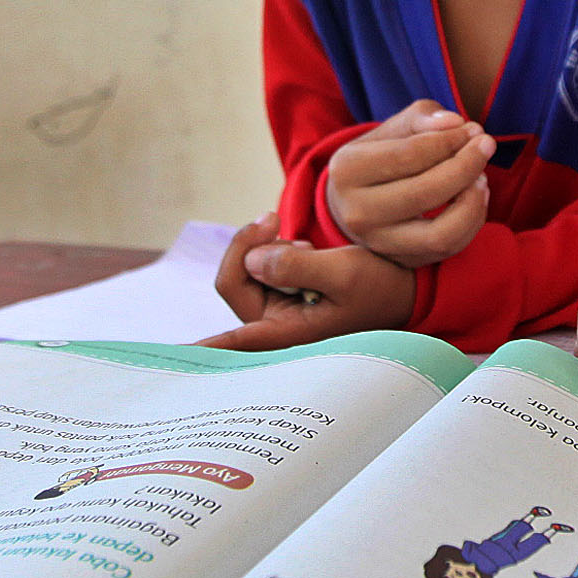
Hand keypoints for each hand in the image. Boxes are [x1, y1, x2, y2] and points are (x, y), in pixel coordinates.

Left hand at [199, 230, 415, 350]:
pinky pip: (262, 265)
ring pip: (247, 269)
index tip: (168, 359)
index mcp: (286, 333)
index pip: (227, 343)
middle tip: (275, 218)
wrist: (408, 286)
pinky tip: (305, 250)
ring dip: (267, 246)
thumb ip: (294, 265)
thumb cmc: (382, 287)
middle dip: (248, 245)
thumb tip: (253, 258)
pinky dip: (276, 249)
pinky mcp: (285, 294)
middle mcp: (275, 325)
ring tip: (306, 247)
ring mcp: (278, 309)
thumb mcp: (344, 272)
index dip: (195, 351)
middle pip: (233, 281)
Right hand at [325, 101, 495, 267]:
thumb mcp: (395, 128)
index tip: (473, 130)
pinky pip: (449, 248)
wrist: (357, 200)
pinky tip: (475, 196)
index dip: (450, 141)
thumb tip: (456, 123)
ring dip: (472, 202)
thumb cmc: (382, 155)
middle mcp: (357, 211)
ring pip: (440, 233)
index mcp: (347, 169)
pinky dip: (472, 221)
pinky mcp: (402, 260)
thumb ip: (424, 118)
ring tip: (481, 176)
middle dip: (466, 166)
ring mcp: (379, 242)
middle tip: (486, 145)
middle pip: (425, 193)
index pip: (410, 154)